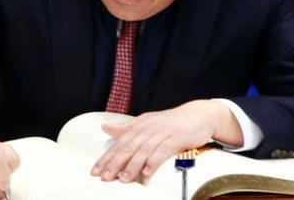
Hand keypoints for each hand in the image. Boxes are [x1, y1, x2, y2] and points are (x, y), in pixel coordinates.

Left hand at [91, 100, 241, 182]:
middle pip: (128, 148)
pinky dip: (155, 161)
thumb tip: (105, 128)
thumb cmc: (169, 121)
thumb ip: (125, 127)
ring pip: (143, 151)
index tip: (95, 171)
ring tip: (123, 179)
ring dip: (133, 166)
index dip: (106, 158)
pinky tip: (147, 171)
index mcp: (138, 127)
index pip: (118, 144)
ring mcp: (161, 134)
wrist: (197, 114)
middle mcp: (147, 130)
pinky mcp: (176, 139)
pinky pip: (163, 151)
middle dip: (115, 164)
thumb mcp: (145, 122)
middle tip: (105, 177)